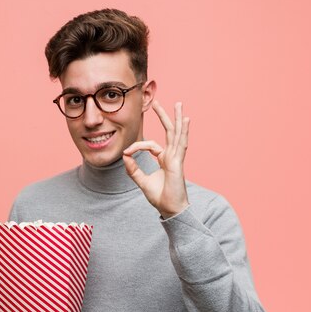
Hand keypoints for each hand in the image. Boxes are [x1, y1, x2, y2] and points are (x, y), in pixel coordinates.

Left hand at [123, 100, 189, 218]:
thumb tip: (124, 156)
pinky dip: (183, 131)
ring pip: (176, 133)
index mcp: (164, 159)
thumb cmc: (160, 197)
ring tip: (179, 104)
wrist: (170, 209)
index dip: (137, 147)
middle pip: (168, 132)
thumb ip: (133, 169)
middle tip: (158, 102)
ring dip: (177, 118)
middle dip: (164, 116)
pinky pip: (180, 144)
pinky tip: (186, 120)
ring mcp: (176, 158)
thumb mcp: (141, 181)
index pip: (150, 145)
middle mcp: (172, 156)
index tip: (126, 152)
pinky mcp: (178, 162)